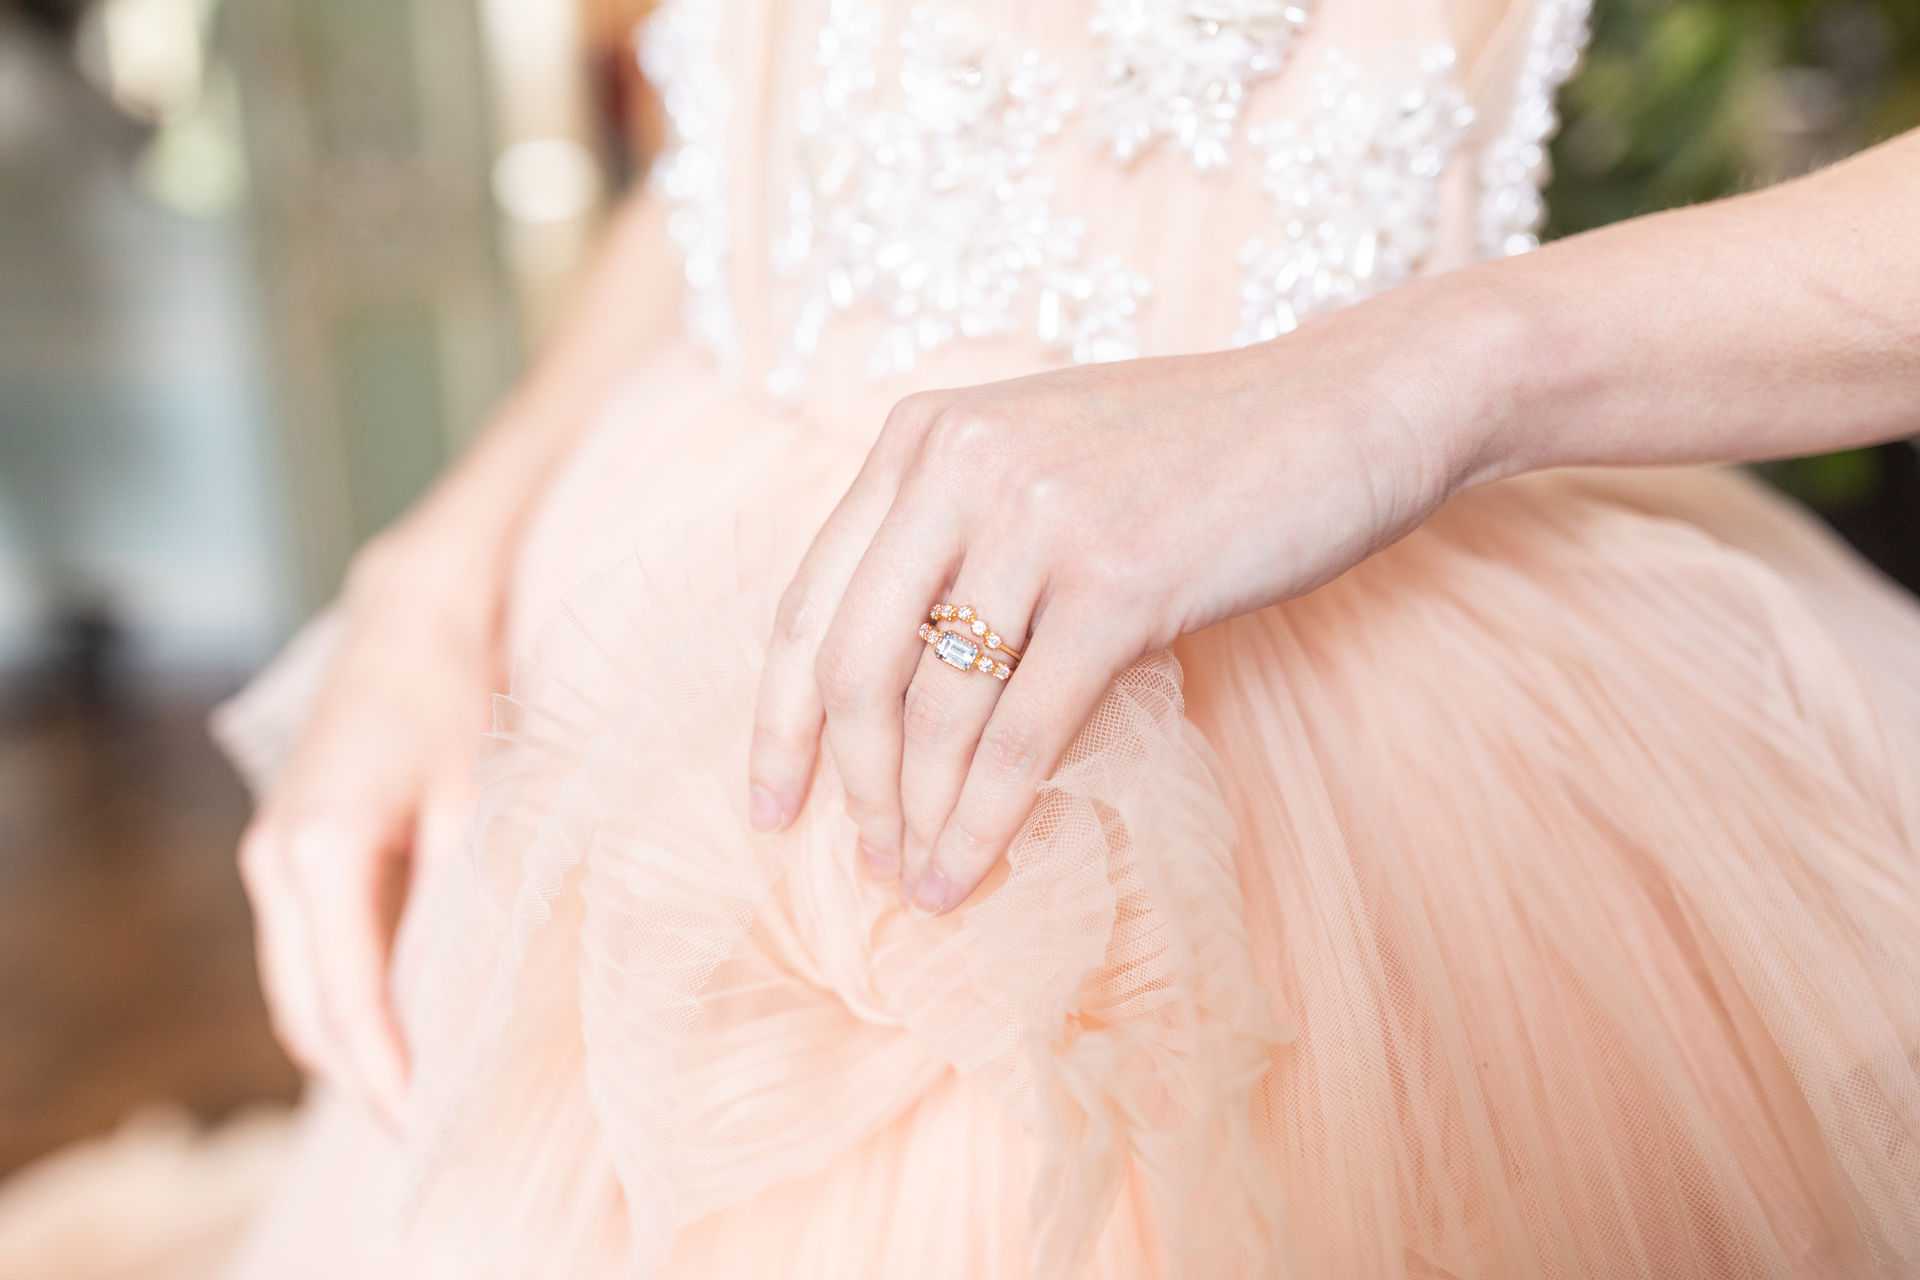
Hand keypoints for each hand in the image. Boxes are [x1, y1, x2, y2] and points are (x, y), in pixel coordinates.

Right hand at [237, 530, 499, 1122]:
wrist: (410, 618)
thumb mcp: (477, 798)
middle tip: (429, 1125)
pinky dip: (340, 996)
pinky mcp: (285, 850)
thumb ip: (466, 897)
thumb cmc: (452, 697)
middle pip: (306, 1010)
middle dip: (362, 1075)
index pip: (348, 999)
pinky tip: (396, 1019)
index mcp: (321, 852)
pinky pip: (304, 951)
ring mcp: (271, 857)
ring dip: (346, 1043)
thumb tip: (475, 992)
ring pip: (297, 987)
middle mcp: (278, 862)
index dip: (386, 1071)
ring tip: (418, 1088)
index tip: (425, 1124)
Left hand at [748, 298, 1489, 912]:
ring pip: (935, 709)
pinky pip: (1022, 734)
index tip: (773, 800)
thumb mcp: (1045, 462)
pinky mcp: (1118, 581)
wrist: (1352, 405)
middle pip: (850, 664)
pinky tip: (969, 870)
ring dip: (917, 815)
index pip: (808, 601)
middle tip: (858, 858)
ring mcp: (1038, 519)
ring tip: (920, 880)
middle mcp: (960, 465)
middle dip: (844, 782)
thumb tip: (892, 696)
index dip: (778, 718)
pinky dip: (985, 820)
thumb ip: (958, 538)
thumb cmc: (1201, 455)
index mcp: (925, 437)